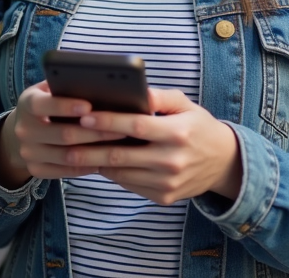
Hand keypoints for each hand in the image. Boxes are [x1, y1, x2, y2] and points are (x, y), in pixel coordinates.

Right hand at [0, 81, 127, 187]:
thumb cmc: (48, 103)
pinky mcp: (35, 170)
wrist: (22, 131)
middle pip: (63, 134)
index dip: (66, 106)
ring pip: (67, 156)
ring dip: (97, 151)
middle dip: (95, 131)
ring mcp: (28, 153)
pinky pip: (66, 172)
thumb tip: (104, 84)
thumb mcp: (50, 89)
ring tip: (121, 144)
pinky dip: (88, 166)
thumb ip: (68, 85)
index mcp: (27, 103)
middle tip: (122, 128)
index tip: (89, 105)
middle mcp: (23, 130)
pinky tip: (107, 158)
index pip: (44, 105)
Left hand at [64, 88, 242, 205]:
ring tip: (74, 151)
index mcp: (178, 133)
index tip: (84, 116)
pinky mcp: (164, 197)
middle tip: (64, 140)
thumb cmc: (198, 126)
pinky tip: (99, 163)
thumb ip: (159, 97)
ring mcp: (167, 183)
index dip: (108, 121)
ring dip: (96, 162)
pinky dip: (113, 174)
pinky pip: (130, 185)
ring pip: (121, 174)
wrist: (223, 162)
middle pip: (121, 155)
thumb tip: (133, 91)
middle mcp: (172, 160)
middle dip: (89, 147)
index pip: (135, 126)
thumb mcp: (185, 104)